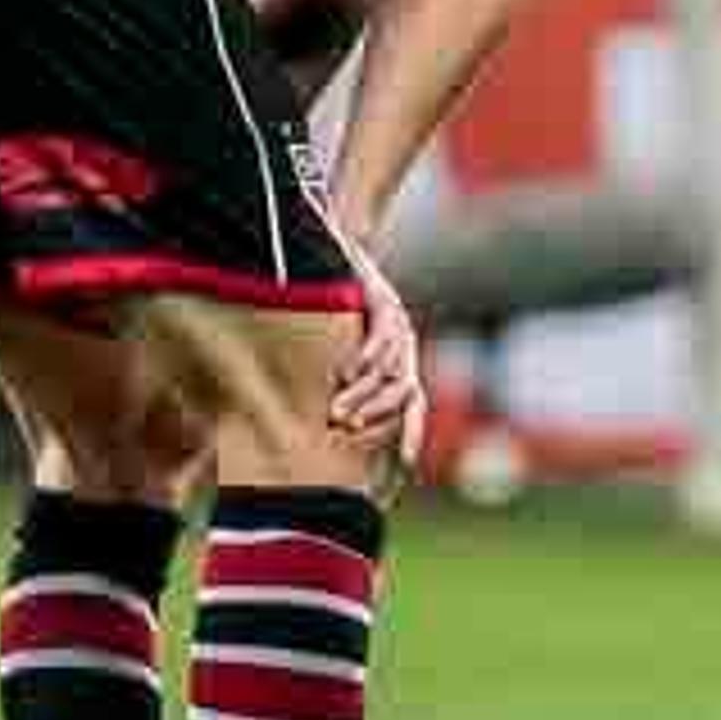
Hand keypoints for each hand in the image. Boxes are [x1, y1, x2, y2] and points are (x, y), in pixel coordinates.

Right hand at [321, 210, 425, 477]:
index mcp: (399, 365)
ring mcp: (398, 326)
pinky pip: (383, 334)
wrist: (332, 256)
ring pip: (389, 370)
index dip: (412, 432)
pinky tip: (348, 371)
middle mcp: (405, 349)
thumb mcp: (330, 358)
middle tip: (341, 431)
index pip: (414, 406)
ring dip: (363, 395)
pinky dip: (367, 355)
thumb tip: (307, 426)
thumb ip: (330, 389)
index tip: (407, 463)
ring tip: (335, 411)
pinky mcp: (385, 302)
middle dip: (373, 418)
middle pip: (403, 393)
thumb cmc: (325, 315)